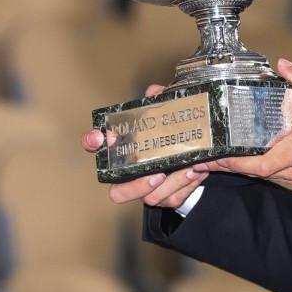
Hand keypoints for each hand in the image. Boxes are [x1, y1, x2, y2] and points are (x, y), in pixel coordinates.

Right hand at [80, 83, 208, 207]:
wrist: (199, 155)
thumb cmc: (174, 135)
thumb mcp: (170, 115)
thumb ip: (162, 101)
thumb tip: (155, 92)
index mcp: (125, 150)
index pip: (96, 146)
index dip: (92, 141)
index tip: (100, 136)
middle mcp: (132, 174)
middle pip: (117, 193)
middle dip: (136, 187)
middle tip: (157, 174)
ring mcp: (148, 189)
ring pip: (151, 198)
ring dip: (173, 184)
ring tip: (189, 169)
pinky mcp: (167, 198)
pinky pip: (173, 199)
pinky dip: (187, 185)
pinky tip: (197, 172)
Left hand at [192, 59, 291, 188]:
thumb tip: (285, 65)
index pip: (260, 165)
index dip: (234, 163)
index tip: (214, 157)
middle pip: (256, 173)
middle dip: (230, 165)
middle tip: (207, 156)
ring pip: (266, 176)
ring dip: (244, 167)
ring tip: (222, 156)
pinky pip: (277, 175)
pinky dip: (261, 167)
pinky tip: (252, 155)